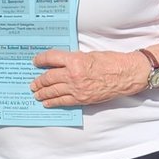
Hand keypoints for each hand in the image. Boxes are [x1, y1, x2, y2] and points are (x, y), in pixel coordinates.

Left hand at [31, 48, 147, 106]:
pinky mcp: (82, 98)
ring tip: (36, 94)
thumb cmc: (111, 62)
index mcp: (75, 60)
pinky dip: (53, 102)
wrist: (126, 75)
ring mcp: (77, 88)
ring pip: (53, 91)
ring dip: (42, 93)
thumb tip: (61, 64)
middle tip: (33, 83)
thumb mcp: (89, 55)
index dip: (40, 60)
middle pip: (49, 77)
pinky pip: (63, 101)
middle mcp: (73, 75)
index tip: (35, 62)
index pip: (51, 59)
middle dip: (39, 81)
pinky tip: (47, 103)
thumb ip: (74, 59)